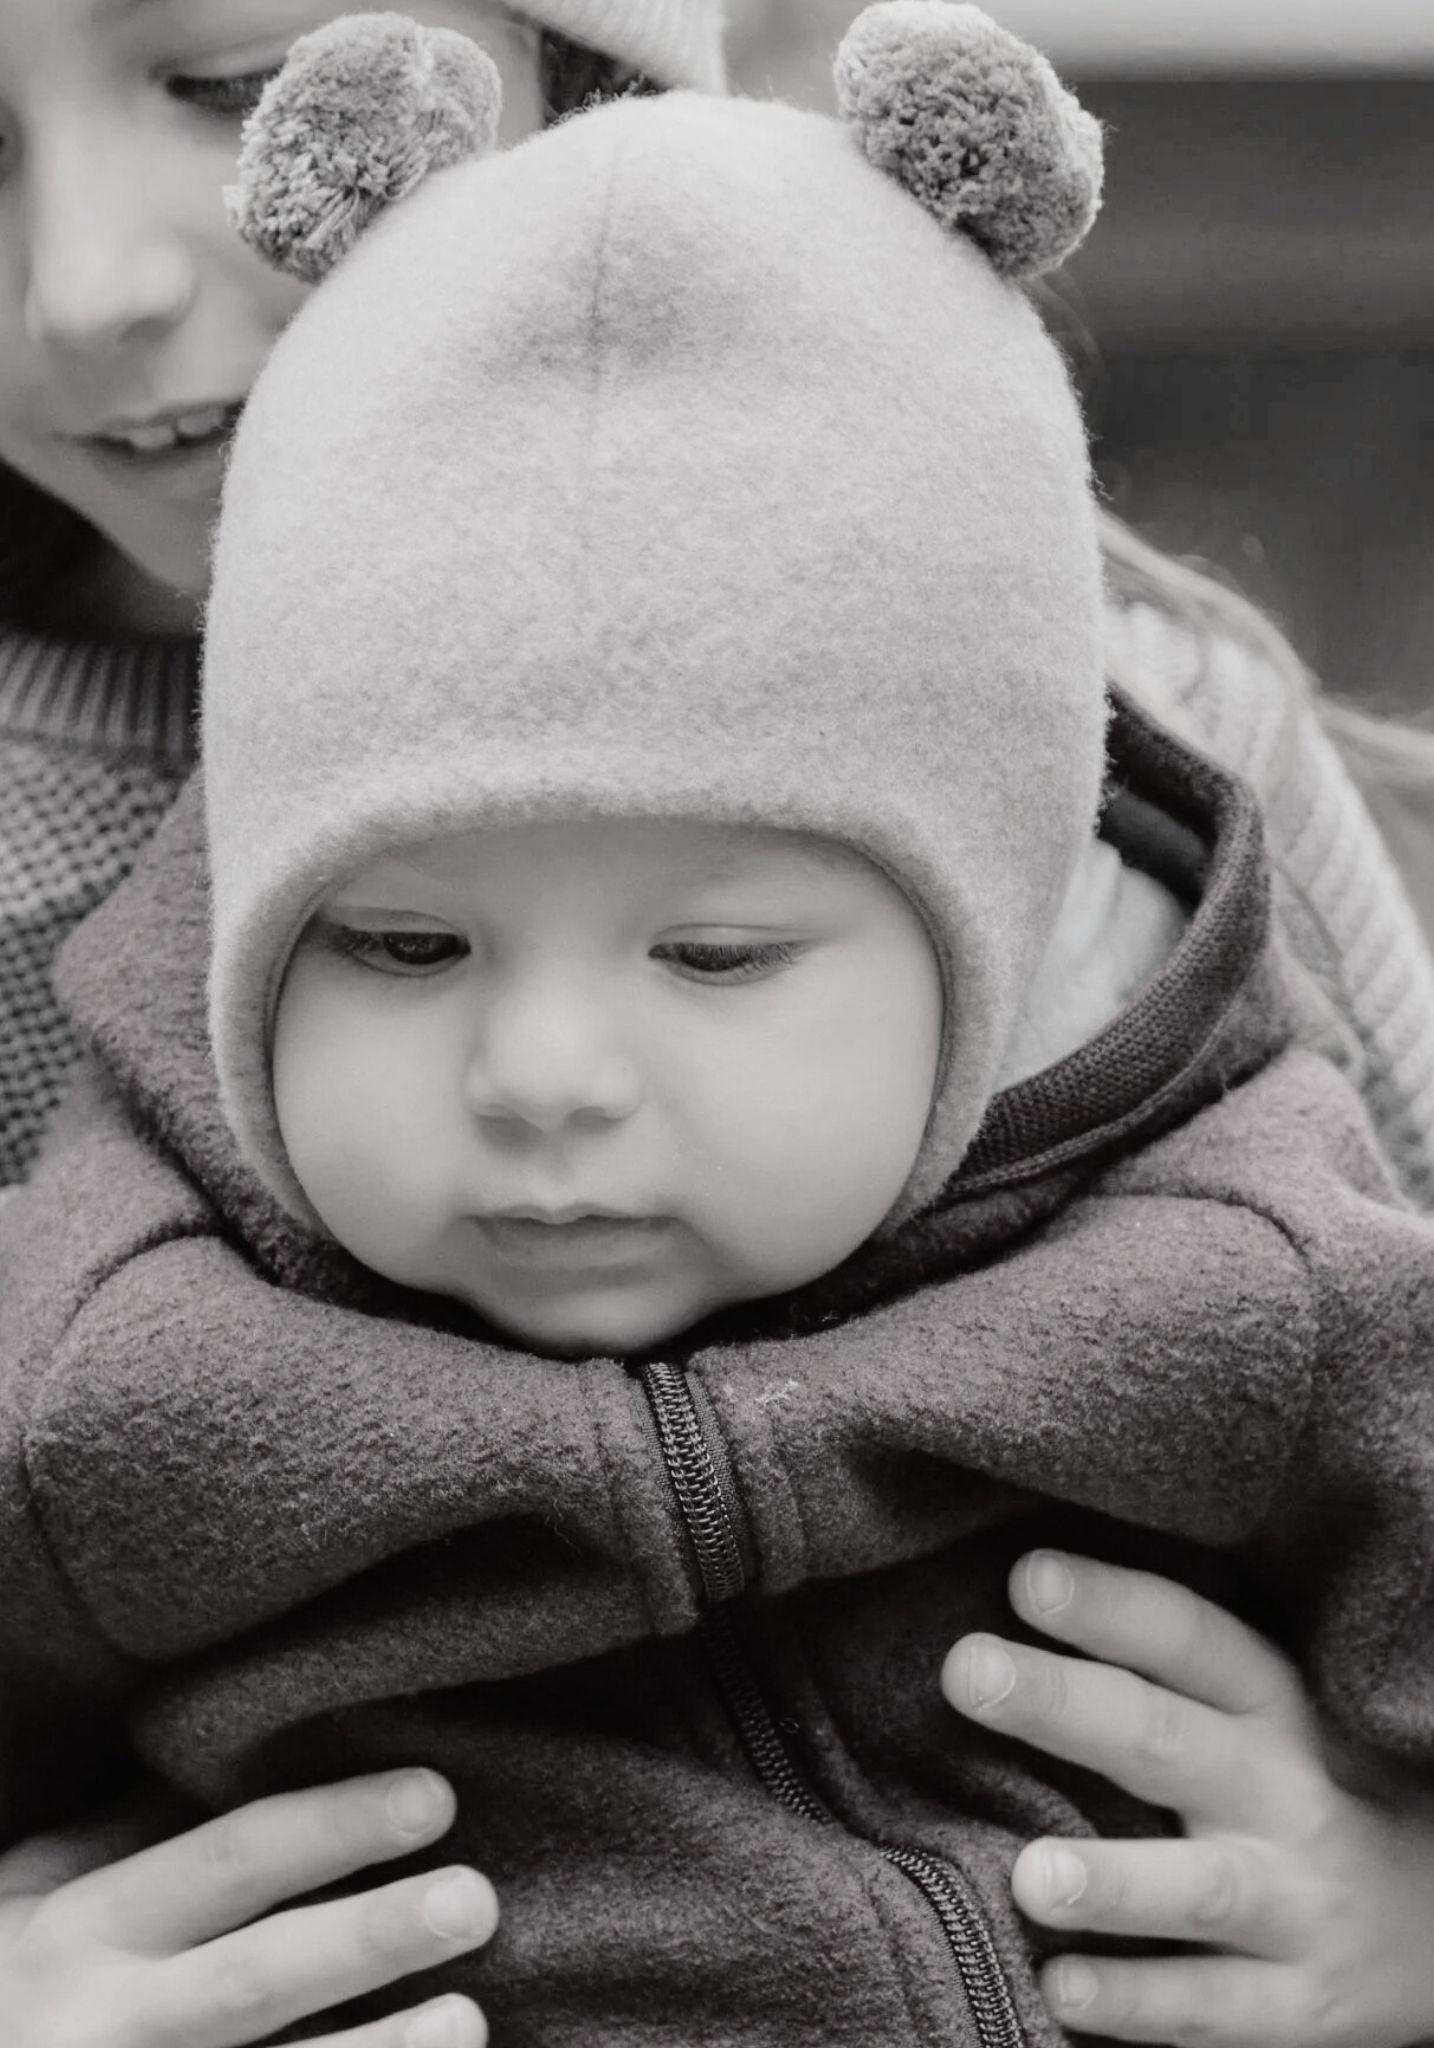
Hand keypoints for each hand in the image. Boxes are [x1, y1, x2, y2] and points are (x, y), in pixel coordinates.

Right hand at [0, 1768, 497, 2046]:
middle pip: (259, 1980)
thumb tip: (276, 1751)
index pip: (231, 1863)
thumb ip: (143, 1831)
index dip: (333, 1829)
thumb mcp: (39, 1889)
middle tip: (476, 1900)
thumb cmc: (12, 1971)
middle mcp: (108, 2027)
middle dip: (368, 1939)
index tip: (436, 1797)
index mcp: (85, 1931)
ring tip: (469, 2017)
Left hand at [942, 1552, 1433, 2047]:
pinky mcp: (1300, 2008)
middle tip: (968, 1672)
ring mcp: (1297, 1905)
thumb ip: (1165, 1680)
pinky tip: (1060, 1988)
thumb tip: (1016, 1600)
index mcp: (1275, 1709)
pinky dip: (1137, 2002)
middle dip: (1065, 1705)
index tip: (1026, 1577)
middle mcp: (1287, 1796)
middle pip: (1166, 1740)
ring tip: (1030, 1877)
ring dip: (1114, 1884)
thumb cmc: (1311, 1794)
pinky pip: (1209, 2010)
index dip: (1111, 1605)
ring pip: (1198, 1889)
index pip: (1189, 1641)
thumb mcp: (1269, 1724)